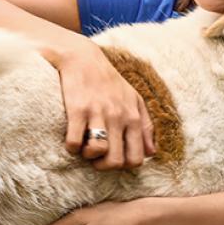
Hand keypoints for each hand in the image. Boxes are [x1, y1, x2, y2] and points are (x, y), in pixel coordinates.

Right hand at [54, 45, 155, 170]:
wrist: (83, 58)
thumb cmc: (109, 82)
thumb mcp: (134, 100)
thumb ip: (145, 126)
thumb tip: (152, 153)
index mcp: (133, 117)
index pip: (137, 158)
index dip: (123, 166)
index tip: (112, 157)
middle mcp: (118, 116)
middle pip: (116, 161)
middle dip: (104, 166)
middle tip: (96, 158)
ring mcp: (98, 112)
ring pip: (97, 151)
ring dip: (88, 156)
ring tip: (84, 148)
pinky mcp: (78, 109)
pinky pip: (75, 141)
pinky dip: (71, 147)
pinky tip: (72, 140)